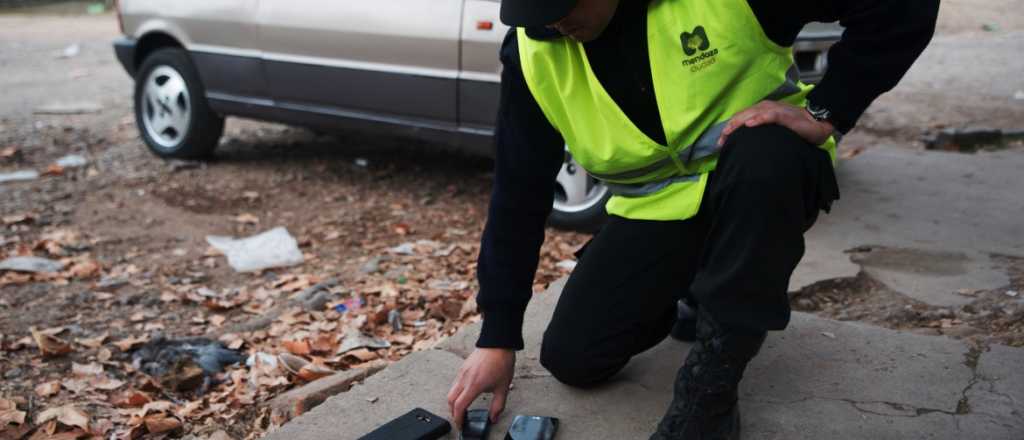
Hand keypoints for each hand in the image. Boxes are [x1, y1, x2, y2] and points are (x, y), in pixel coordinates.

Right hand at [447, 348, 515, 429]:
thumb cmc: (501, 362)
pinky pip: (455, 382)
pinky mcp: (463, 367)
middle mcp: (464, 379)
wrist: (498, 342)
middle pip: (450, 400)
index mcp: (474, 386)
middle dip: (453, 411)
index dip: (458, 418)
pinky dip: (457, 391)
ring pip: (451, 390)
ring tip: (463, 406)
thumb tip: (493, 418)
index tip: (460, 424)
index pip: (459, 406)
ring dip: (454, 401)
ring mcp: (462, 372)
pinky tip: (467, 392)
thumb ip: (498, 405)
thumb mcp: (503, 387)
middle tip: (460, 417)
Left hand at [717, 101, 834, 146]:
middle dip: (730, 128)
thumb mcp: (774, 132)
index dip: (729, 129)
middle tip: (720, 142)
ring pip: (752, 113)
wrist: (817, 124)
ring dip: (739, 123)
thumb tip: (746, 147)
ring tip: (728, 132)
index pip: (741, 118)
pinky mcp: (785, 114)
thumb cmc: (795, 129)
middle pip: (742, 116)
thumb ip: (761, 135)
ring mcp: (775, 110)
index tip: (720, 144)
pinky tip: (749, 125)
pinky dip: (759, 118)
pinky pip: (770, 115)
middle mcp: (765, 108)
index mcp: (761, 111)